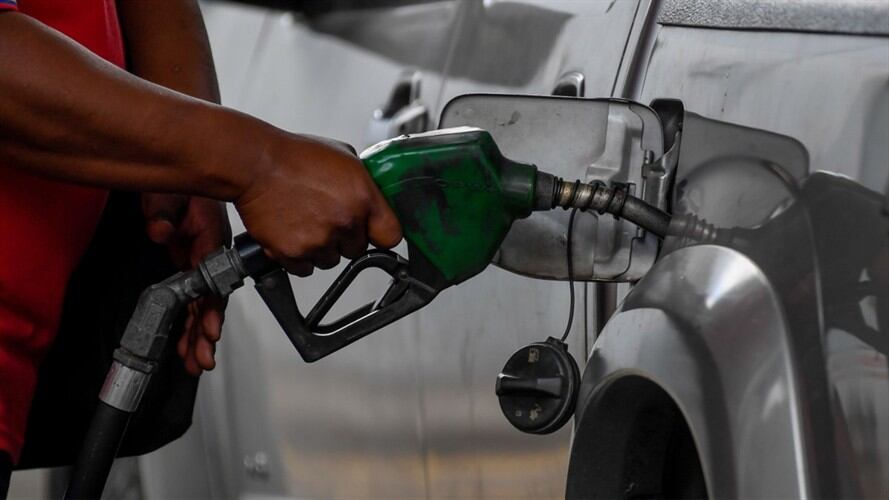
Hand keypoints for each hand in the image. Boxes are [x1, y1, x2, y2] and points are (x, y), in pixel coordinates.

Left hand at [143, 193, 231, 375]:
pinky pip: (191, 298)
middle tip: (202, 359)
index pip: (215, 281)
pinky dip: (188, 321)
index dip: (213, 309)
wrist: (180, 176)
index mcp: (213, 240)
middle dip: (207, 333)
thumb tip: (160, 231)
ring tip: (195, 361)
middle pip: (211, 302)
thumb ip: (163, 212)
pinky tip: (184, 342)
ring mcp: (200, 263)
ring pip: (202, 305)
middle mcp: (211, 256)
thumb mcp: (168, 192)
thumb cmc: (182, 182)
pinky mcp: (189, 265)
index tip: (211, 331)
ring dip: (199, 334)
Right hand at [234, 133, 401, 275]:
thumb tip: (373, 200)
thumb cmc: (294, 157)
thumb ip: (363, 184)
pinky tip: (291, 232)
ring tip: (304, 221)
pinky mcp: (294, 253)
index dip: (380, 234)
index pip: (391, 236)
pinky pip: (305, 268)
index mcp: (363, 197)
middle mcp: (345, 222)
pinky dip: (298, 256)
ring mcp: (320, 240)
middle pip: (357, 250)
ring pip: (330, 260)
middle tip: (325, 217)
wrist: (255, 164)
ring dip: (321, 248)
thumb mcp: (343, 157)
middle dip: (345, 238)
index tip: (373, 233)